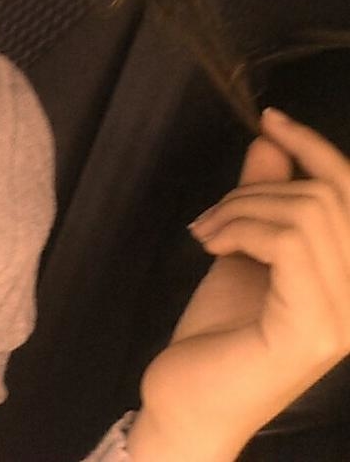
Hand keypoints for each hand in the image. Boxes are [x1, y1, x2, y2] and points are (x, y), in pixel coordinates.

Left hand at [127, 108, 349, 461]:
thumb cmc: (216, 332)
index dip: (315, 148)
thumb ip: (261, 201)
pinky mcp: (314, 330)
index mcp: (348, 278)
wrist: (188, 401)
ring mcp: (343, 317)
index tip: (270, 119)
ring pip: (305, 213)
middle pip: (326, 196)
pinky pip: (288, 242)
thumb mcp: (240, 250)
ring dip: (240, 208)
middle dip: (257, 188)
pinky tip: (212, 246)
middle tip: (212, 216)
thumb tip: (270, 144)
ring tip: (206, 233)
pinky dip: (240, 228)